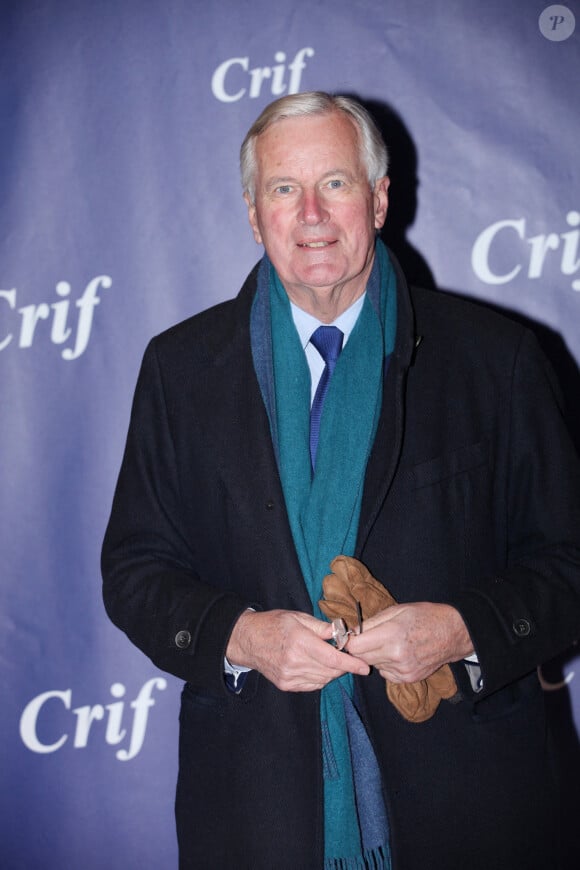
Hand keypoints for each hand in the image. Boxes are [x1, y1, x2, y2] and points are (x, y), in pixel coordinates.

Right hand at [226, 609, 369, 691]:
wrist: (247, 640)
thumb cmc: (274, 624)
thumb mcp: (298, 617)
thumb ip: (321, 628)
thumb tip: (343, 633)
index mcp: (300, 642)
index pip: (332, 659)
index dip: (351, 664)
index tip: (364, 667)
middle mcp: (295, 662)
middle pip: (330, 671)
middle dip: (343, 666)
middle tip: (346, 656)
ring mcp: (289, 676)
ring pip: (323, 679)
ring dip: (332, 672)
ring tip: (329, 659)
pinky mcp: (286, 684)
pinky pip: (312, 685)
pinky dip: (321, 677)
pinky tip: (317, 666)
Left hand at [346, 602, 473, 683]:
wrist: (452, 633)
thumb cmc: (424, 616)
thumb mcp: (396, 610)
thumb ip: (371, 623)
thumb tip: (350, 633)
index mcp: (391, 634)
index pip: (355, 647)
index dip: (351, 641)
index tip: (353, 636)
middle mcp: (395, 655)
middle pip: (362, 658)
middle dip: (362, 649)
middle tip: (372, 638)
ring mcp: (403, 669)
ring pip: (374, 666)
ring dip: (375, 657)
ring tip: (390, 644)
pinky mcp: (408, 678)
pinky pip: (386, 674)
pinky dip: (387, 665)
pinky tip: (398, 654)